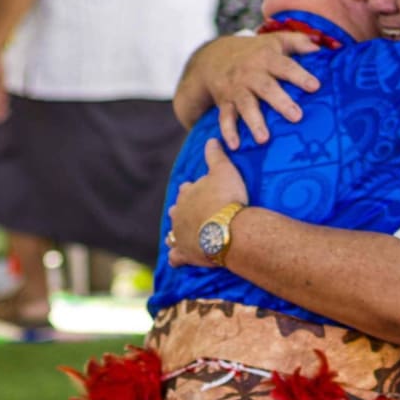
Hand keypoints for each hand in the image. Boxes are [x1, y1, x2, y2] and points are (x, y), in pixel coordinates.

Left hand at [168, 138, 248, 267]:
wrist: (227, 228)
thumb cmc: (227, 198)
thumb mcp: (224, 170)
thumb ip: (216, 155)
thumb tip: (211, 139)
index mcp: (187, 193)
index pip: (187, 189)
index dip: (195, 190)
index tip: (205, 192)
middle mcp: (178, 213)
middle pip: (177, 211)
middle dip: (184, 211)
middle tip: (197, 214)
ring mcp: (179, 234)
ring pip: (173, 233)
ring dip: (178, 233)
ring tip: (187, 235)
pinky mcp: (184, 253)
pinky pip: (176, 258)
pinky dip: (177, 258)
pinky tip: (179, 259)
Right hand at [199, 33, 321, 148]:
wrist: (214, 57)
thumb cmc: (255, 52)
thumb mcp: (275, 40)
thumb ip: (298, 42)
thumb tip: (321, 50)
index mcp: (266, 58)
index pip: (285, 66)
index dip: (299, 75)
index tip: (315, 86)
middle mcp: (250, 73)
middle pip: (266, 87)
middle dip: (280, 102)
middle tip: (297, 117)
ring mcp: (236, 89)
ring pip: (245, 105)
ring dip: (254, 122)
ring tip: (264, 139)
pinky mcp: (224, 102)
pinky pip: (225, 118)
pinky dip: (228, 132)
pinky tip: (235, 146)